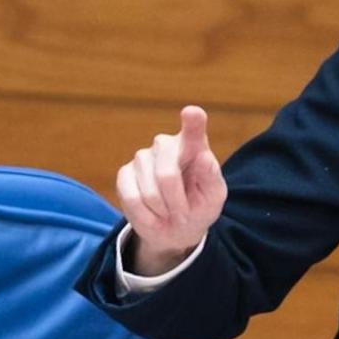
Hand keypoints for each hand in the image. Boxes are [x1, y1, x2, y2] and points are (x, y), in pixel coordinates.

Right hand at [116, 105, 226, 274]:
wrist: (176, 226)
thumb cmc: (199, 205)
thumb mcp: (213, 196)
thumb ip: (211, 177)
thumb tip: (204, 158)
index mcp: (194, 145)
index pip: (194, 129)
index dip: (192, 121)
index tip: (191, 112)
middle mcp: (166, 144)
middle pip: (167, 174)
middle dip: (177, 201)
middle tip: (185, 214)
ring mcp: (143, 157)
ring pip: (150, 191)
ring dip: (163, 210)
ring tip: (170, 212)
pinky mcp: (124, 173)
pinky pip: (132, 199)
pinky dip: (146, 215)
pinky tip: (154, 214)